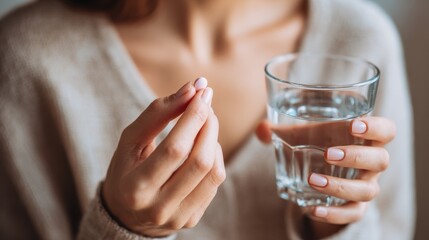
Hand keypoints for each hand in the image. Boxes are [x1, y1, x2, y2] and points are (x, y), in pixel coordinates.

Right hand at [102, 79, 225, 236]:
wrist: (125, 214)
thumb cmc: (125, 170)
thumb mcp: (130, 140)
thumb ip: (157, 113)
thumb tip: (192, 88)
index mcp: (136, 188)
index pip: (175, 149)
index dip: (193, 117)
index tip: (201, 92)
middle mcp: (158, 207)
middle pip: (199, 161)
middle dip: (208, 124)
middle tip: (205, 103)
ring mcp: (178, 217)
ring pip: (213, 172)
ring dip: (214, 139)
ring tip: (204, 123)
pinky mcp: (192, 219)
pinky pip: (215, 183)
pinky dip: (215, 157)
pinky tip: (204, 147)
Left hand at [256, 116, 394, 236]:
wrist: (323, 173)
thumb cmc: (317, 145)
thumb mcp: (300, 136)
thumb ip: (279, 131)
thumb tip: (261, 129)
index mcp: (364, 139)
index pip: (386, 130)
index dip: (375, 127)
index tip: (353, 125)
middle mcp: (371, 163)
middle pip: (380, 160)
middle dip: (356, 156)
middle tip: (329, 154)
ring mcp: (366, 186)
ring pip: (368, 190)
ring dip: (341, 186)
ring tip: (312, 180)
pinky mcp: (356, 207)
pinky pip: (352, 214)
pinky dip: (334, 214)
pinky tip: (312, 210)